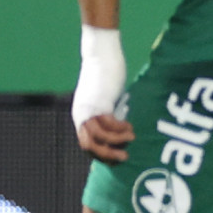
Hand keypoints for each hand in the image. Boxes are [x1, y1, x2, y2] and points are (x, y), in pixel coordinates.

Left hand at [72, 25, 130, 161]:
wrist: (100, 55)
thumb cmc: (105, 74)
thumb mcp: (103, 97)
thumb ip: (106, 111)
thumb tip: (118, 126)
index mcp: (80, 116)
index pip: (86, 143)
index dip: (101, 153)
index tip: (117, 154)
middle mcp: (81, 116)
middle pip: (89, 146)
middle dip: (107, 155)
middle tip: (124, 157)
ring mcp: (88, 111)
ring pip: (99, 138)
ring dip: (116, 142)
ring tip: (131, 138)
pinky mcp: (99, 104)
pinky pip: (109, 125)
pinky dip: (120, 129)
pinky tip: (130, 126)